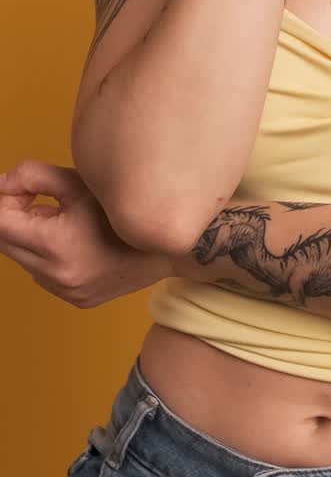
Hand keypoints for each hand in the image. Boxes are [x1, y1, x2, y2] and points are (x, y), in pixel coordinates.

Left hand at [0, 159, 171, 307]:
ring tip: (62, 218)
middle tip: (35, 197)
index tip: (16, 187)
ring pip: (23, 259)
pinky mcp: (75, 299)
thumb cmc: (127, 208)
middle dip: (13, 216)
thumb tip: (2, 184)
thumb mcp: (79, 182)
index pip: (0, 223)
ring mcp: (65, 291)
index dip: (3, 199)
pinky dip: (46, 255)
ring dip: (30, 237)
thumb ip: (34, 177)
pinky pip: (42, 274)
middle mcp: (56, 275)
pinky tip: (74, 239)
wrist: (169, 245)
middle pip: (6, 243)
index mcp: (56, 244)